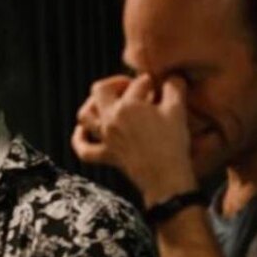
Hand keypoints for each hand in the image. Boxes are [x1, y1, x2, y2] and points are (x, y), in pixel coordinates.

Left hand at [72, 74, 198, 205]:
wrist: (166, 178)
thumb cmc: (172, 144)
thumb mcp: (177, 111)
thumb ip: (174, 88)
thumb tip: (173, 78)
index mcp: (128, 106)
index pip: (137, 83)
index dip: (150, 81)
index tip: (158, 85)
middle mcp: (111, 120)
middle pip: (100, 90)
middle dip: (115, 83)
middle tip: (131, 87)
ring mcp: (105, 138)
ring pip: (85, 116)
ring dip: (92, 105)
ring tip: (105, 102)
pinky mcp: (106, 155)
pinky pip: (84, 149)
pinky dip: (79, 139)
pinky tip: (82, 131)